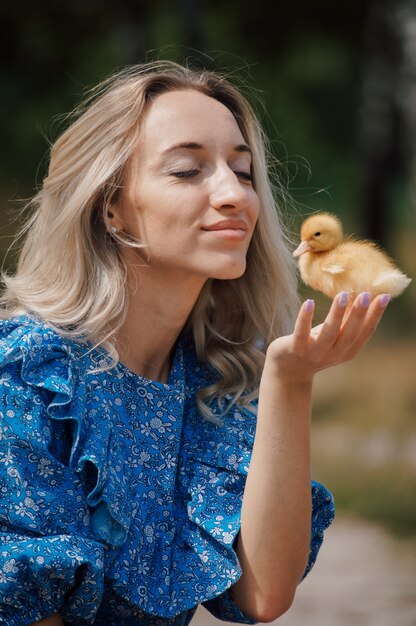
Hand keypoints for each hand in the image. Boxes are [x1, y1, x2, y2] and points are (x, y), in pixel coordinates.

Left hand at [266, 291, 389, 384]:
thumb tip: (366, 296)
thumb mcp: (335, 336)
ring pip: (328, 333)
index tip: (385, 296)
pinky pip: (301, 333)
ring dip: (336, 314)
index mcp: (347, 350)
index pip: (365, 332)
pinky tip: (309, 302)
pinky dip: (305, 318)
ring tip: (343, 295)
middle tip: (366, 294)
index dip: (375, 315)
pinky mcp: (295, 349)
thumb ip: (348, 322)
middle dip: (359, 314)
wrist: (288, 371)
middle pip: (349, 333)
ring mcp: (314, 353)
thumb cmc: (315, 346)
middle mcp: (333, 354)